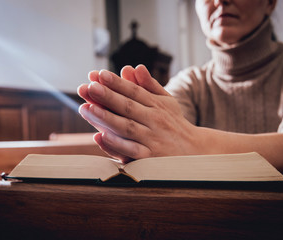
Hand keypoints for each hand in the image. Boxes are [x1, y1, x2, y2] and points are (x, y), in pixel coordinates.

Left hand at [77, 65, 198, 162]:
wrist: (196, 152)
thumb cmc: (175, 124)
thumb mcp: (167, 102)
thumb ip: (150, 86)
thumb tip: (135, 67)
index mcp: (157, 105)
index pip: (134, 91)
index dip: (116, 83)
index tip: (99, 74)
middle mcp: (154, 120)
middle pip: (128, 106)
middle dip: (107, 96)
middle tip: (88, 87)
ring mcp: (152, 139)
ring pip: (126, 127)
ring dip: (106, 117)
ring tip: (87, 108)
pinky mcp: (150, 158)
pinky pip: (131, 150)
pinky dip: (117, 144)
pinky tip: (101, 136)